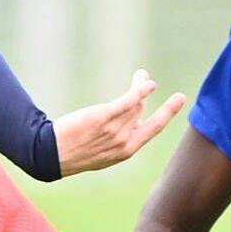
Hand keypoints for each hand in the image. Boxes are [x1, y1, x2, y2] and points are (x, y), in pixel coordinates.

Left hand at [52, 69, 185, 175]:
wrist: (53, 155)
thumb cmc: (74, 152)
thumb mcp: (102, 148)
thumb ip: (119, 134)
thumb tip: (131, 113)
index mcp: (126, 151)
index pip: (153, 129)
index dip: (167, 115)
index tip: (177, 103)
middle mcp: (125, 141)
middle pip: (145, 113)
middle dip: (163, 104)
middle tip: (174, 95)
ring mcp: (116, 129)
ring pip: (137, 104)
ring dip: (142, 86)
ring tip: (142, 76)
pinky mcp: (104, 117)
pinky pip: (129, 101)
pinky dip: (140, 90)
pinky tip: (145, 81)